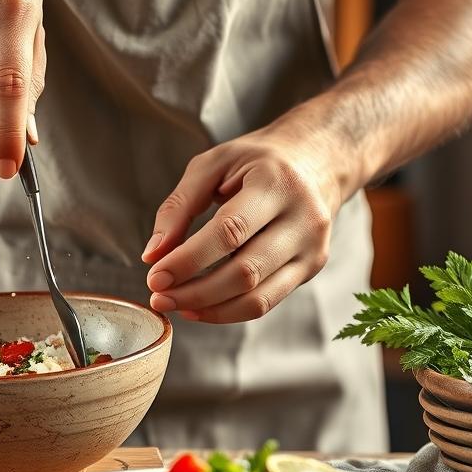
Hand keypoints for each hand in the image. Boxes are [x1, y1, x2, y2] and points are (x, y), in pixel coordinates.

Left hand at [140, 130, 345, 322]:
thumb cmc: (258, 161)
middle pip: (245, 272)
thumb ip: (178, 207)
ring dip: (209, 309)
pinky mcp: (310, 268)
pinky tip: (200, 307)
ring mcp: (311, 248)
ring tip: (175, 304)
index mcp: (276, 183)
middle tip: (158, 297)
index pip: (229, 232)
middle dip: (195, 292)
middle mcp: (303, 218)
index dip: (189, 260)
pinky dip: (229, 312)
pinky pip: (267, 302)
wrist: (317, 160)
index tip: (155, 276)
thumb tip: (153, 255)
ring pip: (258, 297)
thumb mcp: (212, 165)